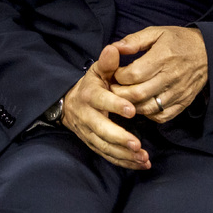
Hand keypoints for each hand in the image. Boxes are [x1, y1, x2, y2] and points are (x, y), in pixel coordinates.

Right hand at [62, 45, 150, 169]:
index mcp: (89, 95)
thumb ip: (107, 62)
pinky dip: (123, 162)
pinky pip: (107, 155)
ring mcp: (89, 133)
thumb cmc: (91, 84)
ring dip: (124, 155)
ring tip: (143, 158)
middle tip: (138, 145)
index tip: (132, 110)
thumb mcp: (97, 70)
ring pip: (105, 147)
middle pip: (101, 130)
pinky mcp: (93, 144)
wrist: (69, 103)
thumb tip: (114, 48)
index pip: (101, 101)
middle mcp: (87, 116)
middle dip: (120, 138)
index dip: (115, 106)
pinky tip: (141, 164)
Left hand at [110, 26, 207, 122]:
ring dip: (131, 105)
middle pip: (138, 94)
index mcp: (162, 56)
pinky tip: (143, 104)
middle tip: (114, 88)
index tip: (115, 73)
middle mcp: (170, 76)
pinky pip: (162, 116)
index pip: (133, 74)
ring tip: (125, 97)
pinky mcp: (183, 102)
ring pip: (148, 108)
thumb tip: (114, 48)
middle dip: (119, 93)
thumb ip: (134, 40)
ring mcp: (178, 92)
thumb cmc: (178, 40)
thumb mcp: (157, 32)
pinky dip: (148, 114)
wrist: (207, 52)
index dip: (118, 76)